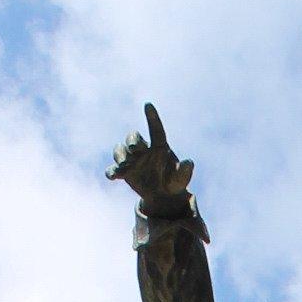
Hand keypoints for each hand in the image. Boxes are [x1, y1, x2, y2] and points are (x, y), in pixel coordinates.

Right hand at [109, 103, 199, 221]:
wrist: (162, 196)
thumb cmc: (173, 182)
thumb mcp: (180, 180)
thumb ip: (184, 172)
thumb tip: (189, 163)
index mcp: (159, 146)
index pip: (156, 129)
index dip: (152, 117)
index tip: (148, 105)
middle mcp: (143, 149)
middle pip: (133, 137)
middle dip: (133, 141)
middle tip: (135, 148)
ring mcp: (131, 159)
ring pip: (120, 150)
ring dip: (121, 156)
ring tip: (125, 167)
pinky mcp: (123, 172)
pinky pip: (113, 168)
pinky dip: (112, 171)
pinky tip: (113, 177)